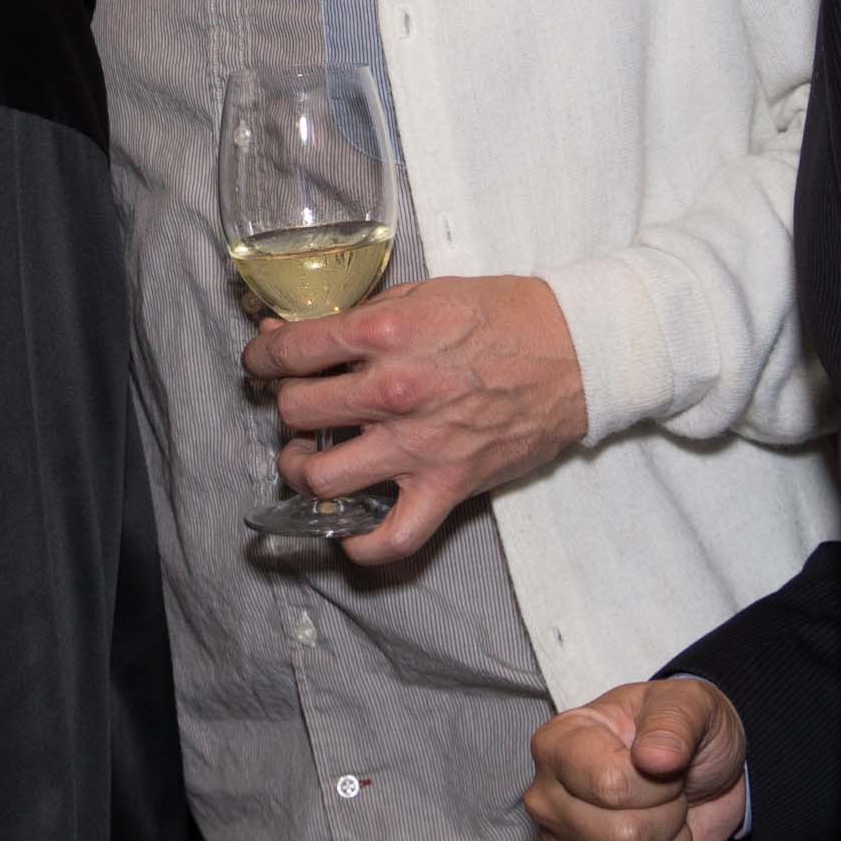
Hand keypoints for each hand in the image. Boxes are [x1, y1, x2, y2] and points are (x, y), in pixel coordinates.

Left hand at [245, 274, 588, 561]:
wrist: (578, 352)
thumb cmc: (502, 315)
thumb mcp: (424, 294)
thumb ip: (358, 315)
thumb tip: (291, 330)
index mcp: (385, 332)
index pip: (291, 350)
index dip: (262, 355)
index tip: (262, 360)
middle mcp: (394, 390)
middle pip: (295, 410)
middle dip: (285, 406)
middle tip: (298, 406)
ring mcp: (419, 444)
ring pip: (321, 476)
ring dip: (301, 471)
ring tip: (307, 460)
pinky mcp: (448, 485)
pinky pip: (392, 537)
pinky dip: (361, 546)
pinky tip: (348, 532)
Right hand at [521, 678, 749, 840]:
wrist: (701, 769)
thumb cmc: (684, 731)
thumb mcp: (691, 706)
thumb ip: (675, 721)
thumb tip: (655, 758)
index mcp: (558, 745)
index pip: (610, 787)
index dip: (659, 786)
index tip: (666, 764)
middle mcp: (547, 799)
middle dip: (669, 821)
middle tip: (670, 796)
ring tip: (666, 823)